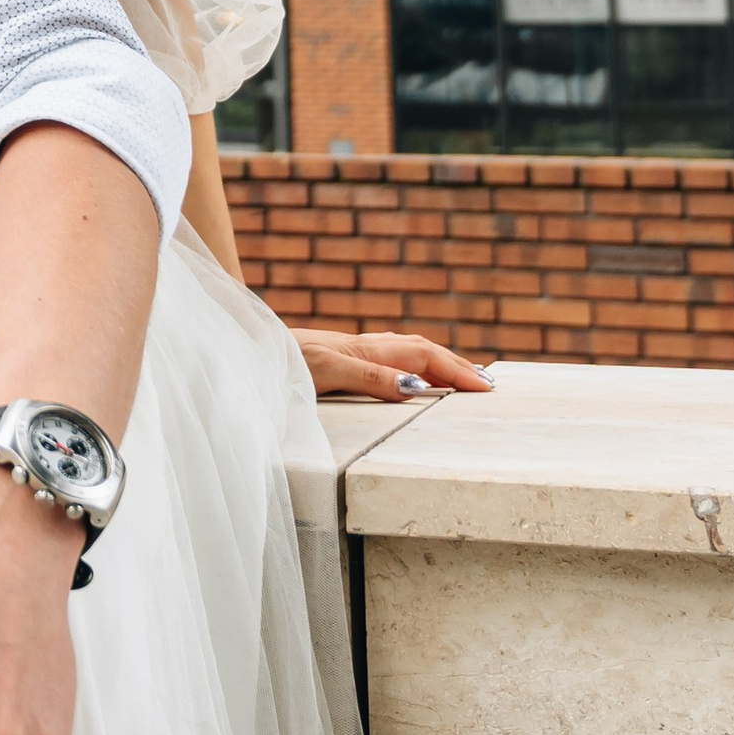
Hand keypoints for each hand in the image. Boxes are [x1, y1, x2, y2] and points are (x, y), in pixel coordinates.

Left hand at [292, 324, 494, 401]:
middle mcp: (362, 346)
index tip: (487, 389)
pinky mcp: (337, 357)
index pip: (424, 358)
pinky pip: (388, 355)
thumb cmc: (280, 363)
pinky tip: (409, 370)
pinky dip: (412, 361)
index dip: (456, 372)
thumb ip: (369, 377)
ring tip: (461, 375)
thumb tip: (416, 386)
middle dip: (456, 364)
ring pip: (405, 350)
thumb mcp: (325, 372)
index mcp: (365, 350)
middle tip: (488, 384)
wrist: (244, 350)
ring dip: (437, 361)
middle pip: (421, 350)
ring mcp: (349, 349)